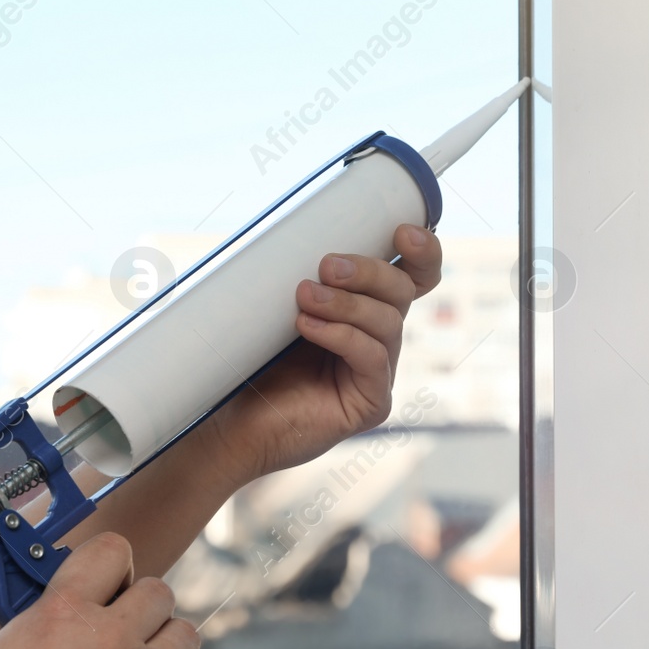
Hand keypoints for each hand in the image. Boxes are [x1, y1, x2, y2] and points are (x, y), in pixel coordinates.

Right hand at [0, 532, 219, 648]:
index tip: (107, 586)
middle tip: (122, 639)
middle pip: (159, 590)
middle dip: (142, 610)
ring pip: (187, 633)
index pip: (112, 549)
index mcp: (60, 616)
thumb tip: (35, 592)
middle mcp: (109, 639)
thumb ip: (16, 620)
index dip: (112, 565)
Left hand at [202, 223, 442, 481]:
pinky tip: (308, 327)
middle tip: (326, 266)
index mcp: (364, 311)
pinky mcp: (371, 403)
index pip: (412, 277)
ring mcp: (377, 374)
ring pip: (387, 323)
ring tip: (304, 298)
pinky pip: (373, 359)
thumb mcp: (274, 304)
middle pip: (401, 292)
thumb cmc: (248, 361)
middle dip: (369, 271)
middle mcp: (378, 339)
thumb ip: (297, 270)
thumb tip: (293, 227)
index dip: (421, 253)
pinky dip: (342, 336)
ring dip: (347, 304)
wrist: (228, 421)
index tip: (402, 232)